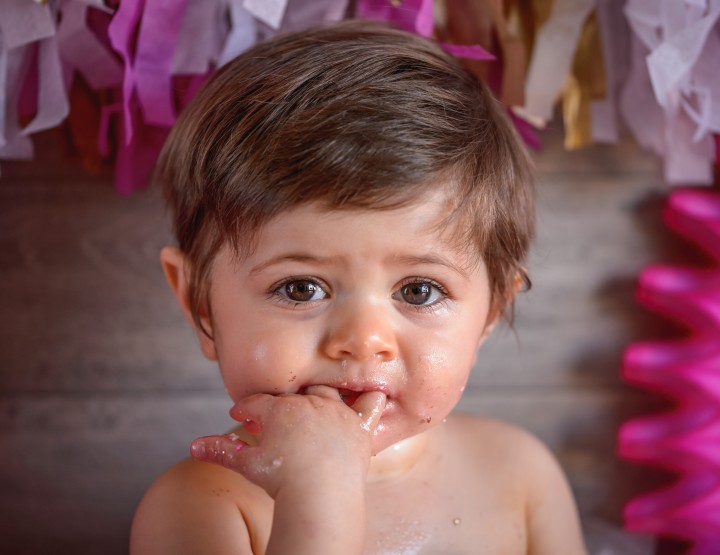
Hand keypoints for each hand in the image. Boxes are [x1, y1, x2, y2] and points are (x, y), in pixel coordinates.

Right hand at [190, 387, 386, 497]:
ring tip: (314, 407)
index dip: (245, 409)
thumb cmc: (282, 480)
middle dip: (279, 406)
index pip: (258, 403)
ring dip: (320, 397)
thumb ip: (221, 450)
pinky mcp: (361, 426)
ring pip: (329, 392)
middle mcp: (311, 404)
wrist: (320, 496)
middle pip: (292, 396)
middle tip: (273, 421)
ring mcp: (338, 413)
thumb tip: (194, 445)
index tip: (239, 416)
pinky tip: (366, 396)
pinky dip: (370, 399)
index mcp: (281, 410)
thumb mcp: (247, 464)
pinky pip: (371, 404)